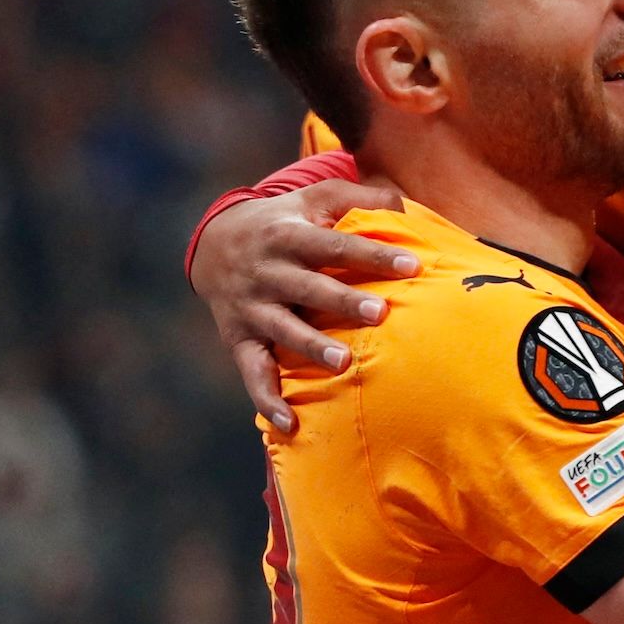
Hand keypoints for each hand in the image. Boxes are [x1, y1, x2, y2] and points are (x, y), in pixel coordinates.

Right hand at [190, 180, 416, 429]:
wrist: (212, 242)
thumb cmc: (285, 221)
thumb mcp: (315, 198)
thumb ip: (359, 199)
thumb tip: (406, 209)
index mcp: (290, 235)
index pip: (336, 244)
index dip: (373, 253)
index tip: (412, 266)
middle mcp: (268, 271)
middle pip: (309, 287)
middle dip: (343, 300)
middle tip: (380, 313)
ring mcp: (252, 307)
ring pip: (282, 329)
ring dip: (311, 347)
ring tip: (343, 363)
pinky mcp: (239, 340)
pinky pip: (253, 373)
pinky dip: (268, 400)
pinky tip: (290, 425)